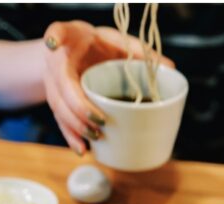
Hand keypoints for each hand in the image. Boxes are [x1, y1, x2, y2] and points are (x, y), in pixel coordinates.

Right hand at [43, 20, 175, 153]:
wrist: (73, 52)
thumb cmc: (96, 43)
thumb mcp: (114, 38)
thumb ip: (137, 49)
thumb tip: (170, 68)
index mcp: (69, 39)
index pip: (58, 33)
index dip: (55, 38)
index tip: (54, 43)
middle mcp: (55, 64)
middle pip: (61, 90)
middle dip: (79, 109)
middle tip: (101, 121)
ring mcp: (52, 85)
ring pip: (59, 110)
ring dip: (76, 127)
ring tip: (96, 137)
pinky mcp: (57, 102)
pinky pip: (60, 121)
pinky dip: (71, 137)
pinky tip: (82, 150)